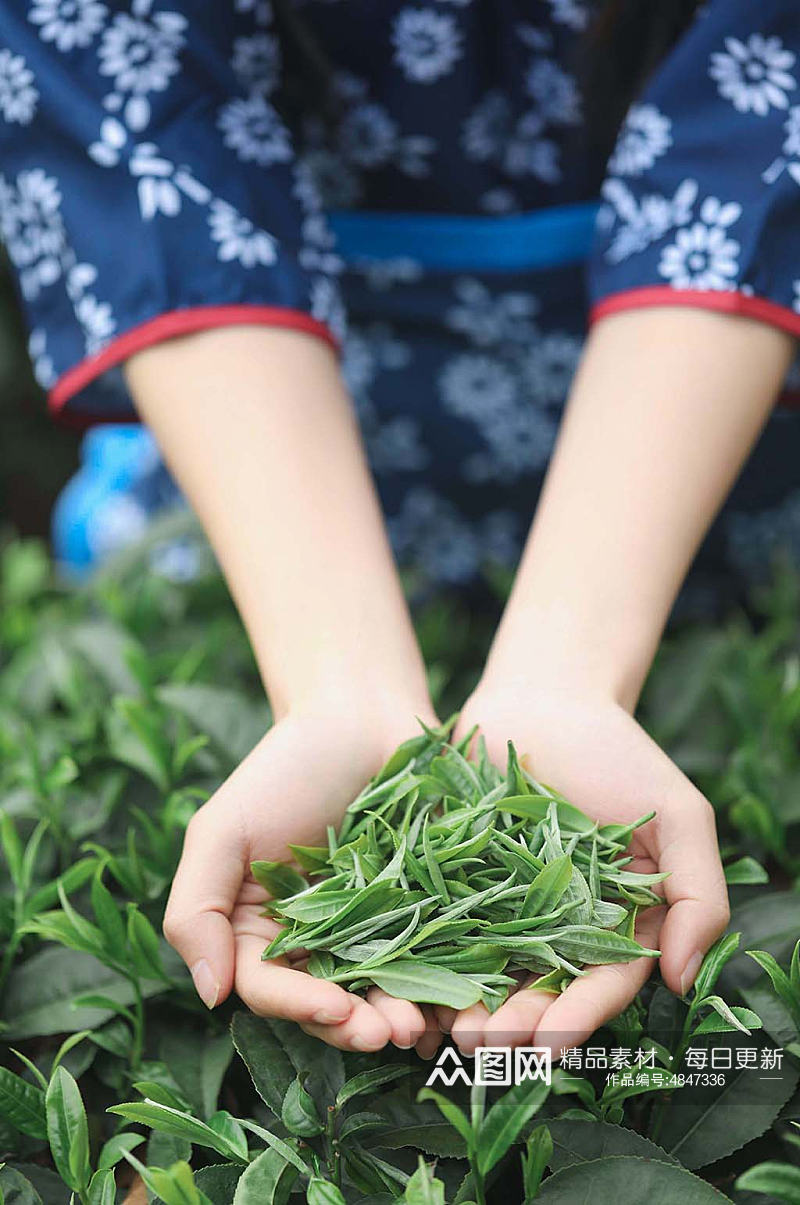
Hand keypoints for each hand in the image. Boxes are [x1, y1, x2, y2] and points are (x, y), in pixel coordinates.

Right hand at [163, 698, 442, 1055]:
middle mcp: (314, 941)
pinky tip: (459, 993)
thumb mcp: (222, 830)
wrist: (359, 716)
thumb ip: (195, 910)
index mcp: (259, 930)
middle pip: (328, 1003)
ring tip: (425, 1024)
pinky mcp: (424, 909)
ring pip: (382, 989)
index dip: (299, 1008)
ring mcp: (372, 929)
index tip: (334, 1010)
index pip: (269, 989)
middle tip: (389, 1034)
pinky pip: (432, 954)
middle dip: (356, 1025)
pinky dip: (443, 979)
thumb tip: (207, 994)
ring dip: (401, 1013)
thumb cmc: (284, 768)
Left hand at [436, 683, 729, 1057]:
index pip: (601, 982)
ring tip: (446, 1029)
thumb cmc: (617, 753)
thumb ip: (697, 893)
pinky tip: (406, 983)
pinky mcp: (450, 879)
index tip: (551, 1039)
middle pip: (538, 987)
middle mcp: (556, 924)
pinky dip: (423, 957)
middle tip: (485, 1045)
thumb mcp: (678, 813)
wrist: (543, 696)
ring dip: (466, 1006)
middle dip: (514, 1022)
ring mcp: (500, 904)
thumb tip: (684, 980)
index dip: (578, 1015)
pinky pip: (436, 925)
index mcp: (614, 920)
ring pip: (485, 968)